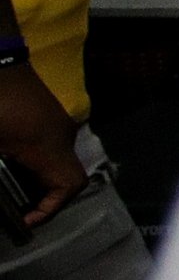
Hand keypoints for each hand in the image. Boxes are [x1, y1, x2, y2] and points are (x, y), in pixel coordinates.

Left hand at [0, 63, 82, 228]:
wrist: (2, 61)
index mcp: (47, 145)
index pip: (69, 184)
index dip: (51, 207)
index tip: (26, 219)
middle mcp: (62, 136)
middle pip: (68, 177)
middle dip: (47, 198)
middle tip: (20, 209)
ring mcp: (58, 124)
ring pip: (61, 163)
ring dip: (41, 180)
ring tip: (13, 188)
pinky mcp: (51, 117)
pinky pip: (53, 148)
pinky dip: (38, 164)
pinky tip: (14, 163)